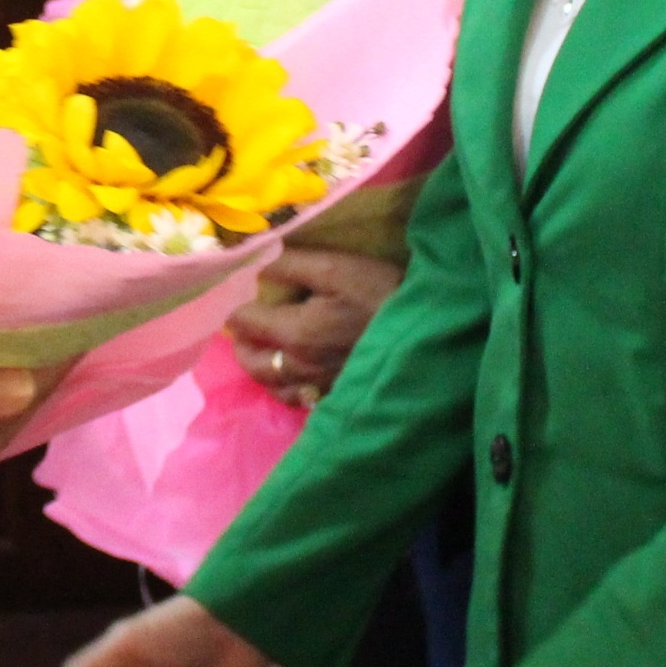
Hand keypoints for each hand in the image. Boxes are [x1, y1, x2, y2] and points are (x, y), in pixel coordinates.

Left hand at [225, 247, 403, 404]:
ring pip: (272, 385)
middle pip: (251, 361)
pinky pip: (297, 399)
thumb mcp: (336, 268)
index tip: (242, 296)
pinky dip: (286, 387)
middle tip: (246, 325)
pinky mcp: (335, 396)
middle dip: (242, 341)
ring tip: (264, 349)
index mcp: (294, 333)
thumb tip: (259, 269)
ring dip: (260, 366)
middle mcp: (299, 367)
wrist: (428, 332)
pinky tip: (294, 373)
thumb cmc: (381, 294)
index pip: (244, 322)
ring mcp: (317, 386)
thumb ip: (290, 266)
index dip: (237, 306)